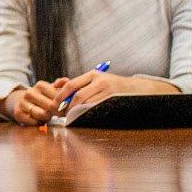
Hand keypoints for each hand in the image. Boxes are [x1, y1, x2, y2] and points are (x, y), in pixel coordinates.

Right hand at [1, 79, 65, 124]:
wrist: (22, 102)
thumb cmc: (42, 97)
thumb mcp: (51, 90)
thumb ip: (60, 86)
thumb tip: (66, 80)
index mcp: (40, 85)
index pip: (57, 97)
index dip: (65, 104)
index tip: (67, 108)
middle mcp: (30, 93)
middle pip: (51, 106)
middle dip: (58, 112)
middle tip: (60, 114)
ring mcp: (23, 103)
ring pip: (42, 114)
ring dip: (48, 117)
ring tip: (49, 116)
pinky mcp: (18, 113)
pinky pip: (34, 122)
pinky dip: (39, 123)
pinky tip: (39, 119)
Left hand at [52, 71, 170, 111]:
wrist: (136, 89)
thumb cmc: (112, 85)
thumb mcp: (96, 80)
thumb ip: (79, 83)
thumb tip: (56, 86)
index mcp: (93, 74)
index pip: (71, 85)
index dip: (61, 95)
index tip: (55, 103)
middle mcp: (100, 81)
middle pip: (78, 95)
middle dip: (68, 106)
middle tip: (62, 113)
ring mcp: (108, 91)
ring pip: (87, 104)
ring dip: (77, 111)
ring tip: (71, 116)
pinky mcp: (114, 100)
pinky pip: (97, 109)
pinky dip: (88, 113)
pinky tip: (84, 117)